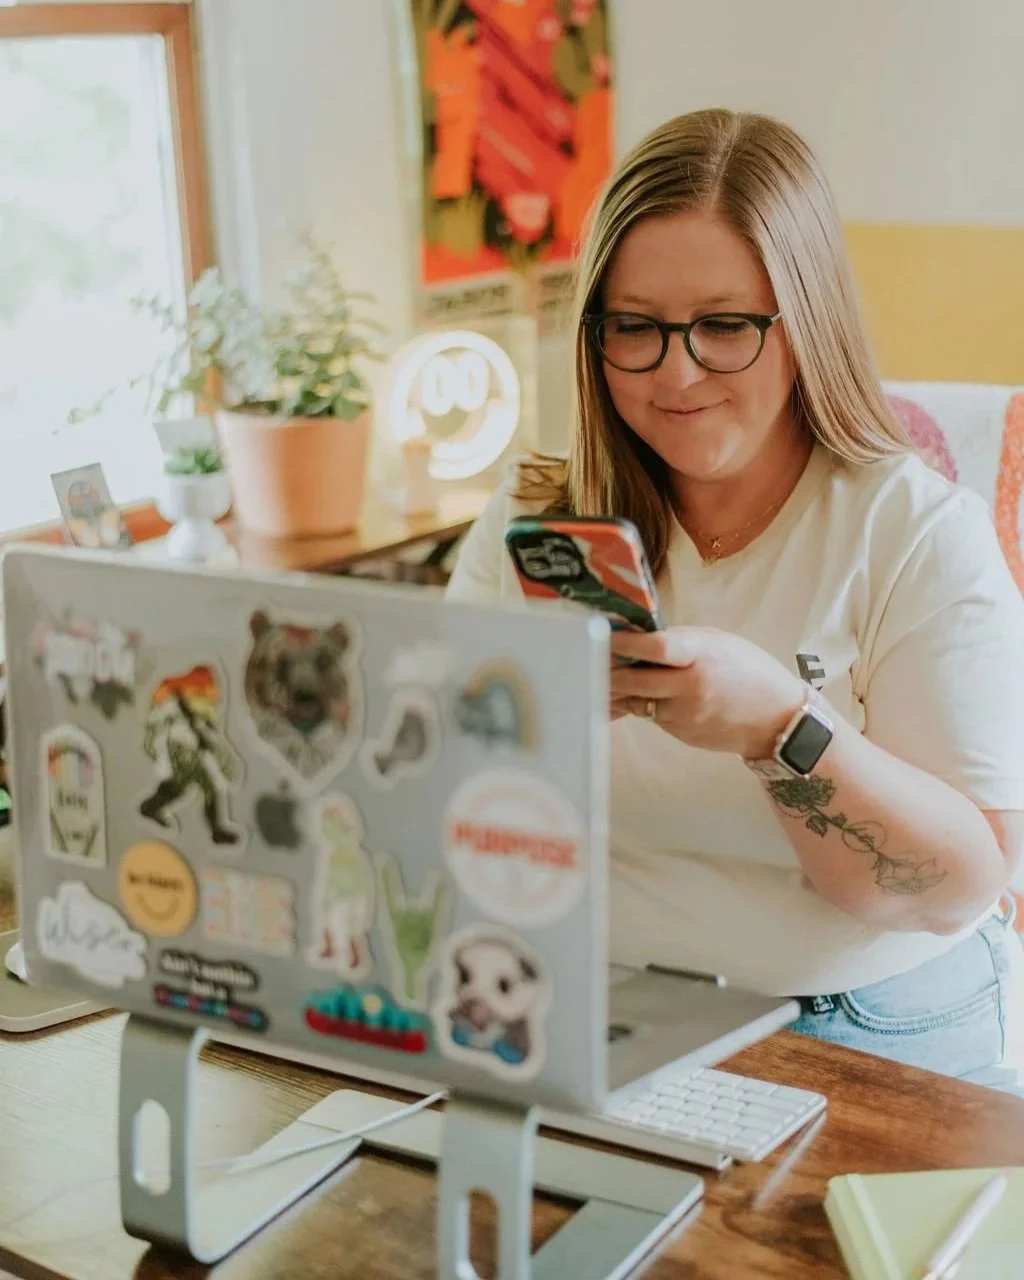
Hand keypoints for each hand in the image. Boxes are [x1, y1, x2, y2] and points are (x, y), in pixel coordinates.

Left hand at [609, 626, 806, 758]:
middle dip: (606, 672)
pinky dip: (637, 706)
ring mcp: (686, 713)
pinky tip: (625, 697)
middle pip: (635, 680)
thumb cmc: (750, 672)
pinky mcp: (682, 732)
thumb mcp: (719, 643)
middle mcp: (692, 685)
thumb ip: (680, 640)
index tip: (601, 635)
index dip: (623, 643)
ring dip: (617, 691)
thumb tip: (638, 638)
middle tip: (586, 660)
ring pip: (637, 702)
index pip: (654, 648)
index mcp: (702, 654)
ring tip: (598, 677)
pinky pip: (650, 717)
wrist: (779, 719)